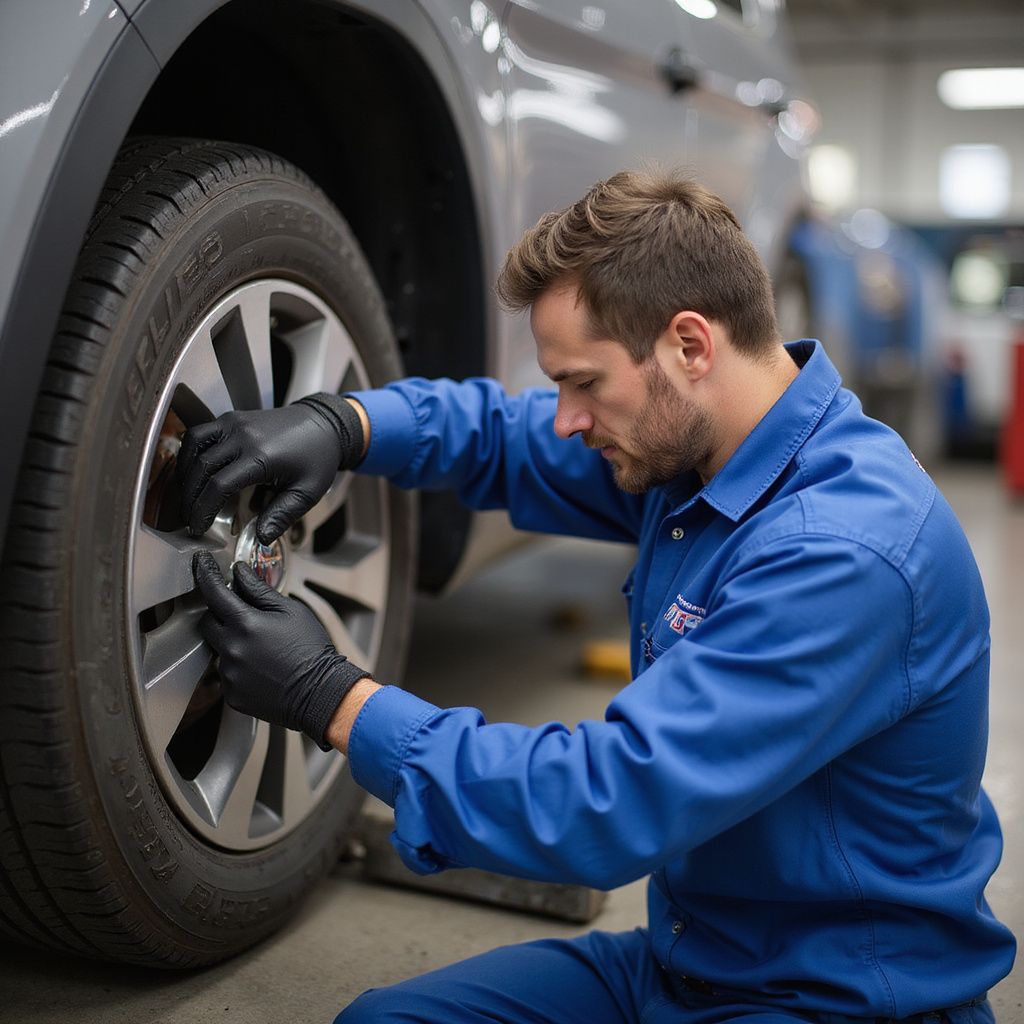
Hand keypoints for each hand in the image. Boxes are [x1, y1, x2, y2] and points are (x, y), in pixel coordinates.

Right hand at [177, 393, 364, 542]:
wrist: (324, 425)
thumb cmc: (317, 458)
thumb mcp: (306, 493)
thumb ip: (282, 516)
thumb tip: (260, 538)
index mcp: (262, 457)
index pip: (219, 486)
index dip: (203, 510)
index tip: (198, 528)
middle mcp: (243, 436)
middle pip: (201, 468)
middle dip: (191, 498)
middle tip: (189, 518)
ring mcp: (235, 423)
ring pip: (194, 446)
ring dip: (185, 473)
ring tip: (188, 497)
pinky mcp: (233, 418)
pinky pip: (201, 432)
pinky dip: (190, 452)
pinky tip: (194, 471)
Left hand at [192, 551, 371, 750]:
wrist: (321, 692)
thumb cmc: (311, 650)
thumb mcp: (290, 611)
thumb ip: (260, 590)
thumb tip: (241, 573)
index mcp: (245, 624)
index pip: (214, 593)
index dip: (205, 574)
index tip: (201, 564)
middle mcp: (231, 650)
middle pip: (207, 622)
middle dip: (220, 614)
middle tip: (244, 616)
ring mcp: (229, 675)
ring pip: (219, 650)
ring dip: (233, 644)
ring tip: (264, 650)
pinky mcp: (232, 694)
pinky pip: (228, 675)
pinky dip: (240, 668)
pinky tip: (262, 668)